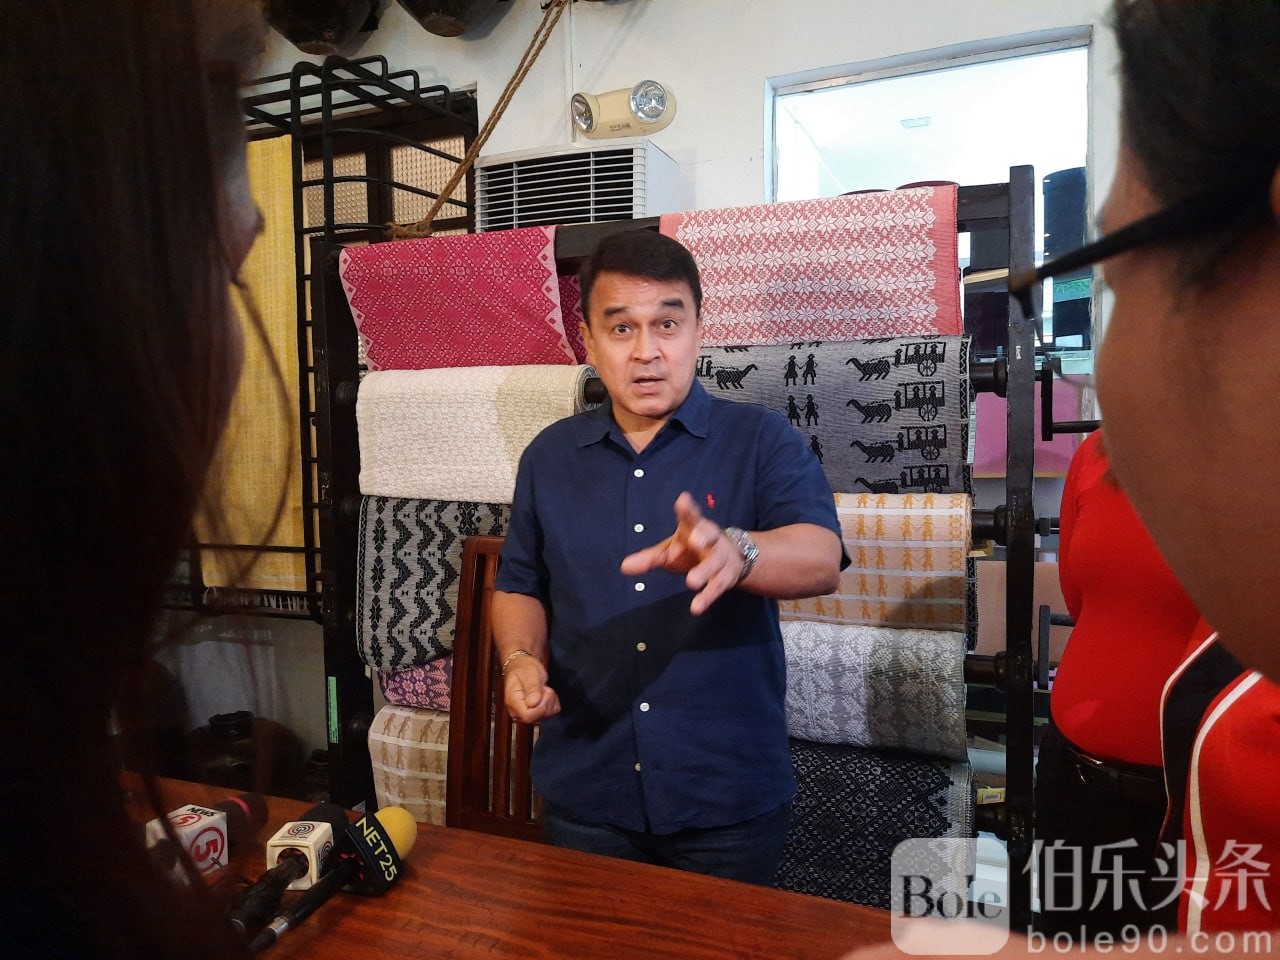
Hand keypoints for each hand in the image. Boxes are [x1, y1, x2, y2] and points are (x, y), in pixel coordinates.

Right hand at [503, 656, 560, 723]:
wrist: (523, 666)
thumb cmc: (524, 668)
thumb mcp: (529, 673)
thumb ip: (531, 688)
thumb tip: (533, 704)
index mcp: (513, 702)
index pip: (528, 716)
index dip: (540, 706)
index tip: (542, 691)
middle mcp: (517, 711)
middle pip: (537, 717)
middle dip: (546, 701)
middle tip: (543, 688)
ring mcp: (526, 713)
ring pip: (545, 715)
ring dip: (550, 701)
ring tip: (543, 689)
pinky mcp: (535, 712)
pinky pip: (550, 713)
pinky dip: (552, 702)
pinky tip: (546, 694)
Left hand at [620, 491, 745, 615]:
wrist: (731, 560)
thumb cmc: (692, 551)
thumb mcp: (670, 551)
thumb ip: (648, 558)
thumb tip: (623, 567)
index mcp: (695, 528)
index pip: (691, 516)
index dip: (687, 509)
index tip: (683, 500)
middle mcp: (711, 540)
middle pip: (709, 536)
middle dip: (703, 536)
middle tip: (695, 540)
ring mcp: (721, 558)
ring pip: (714, 564)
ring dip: (704, 571)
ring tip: (691, 582)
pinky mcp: (727, 577)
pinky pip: (717, 587)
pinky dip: (707, 597)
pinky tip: (696, 607)